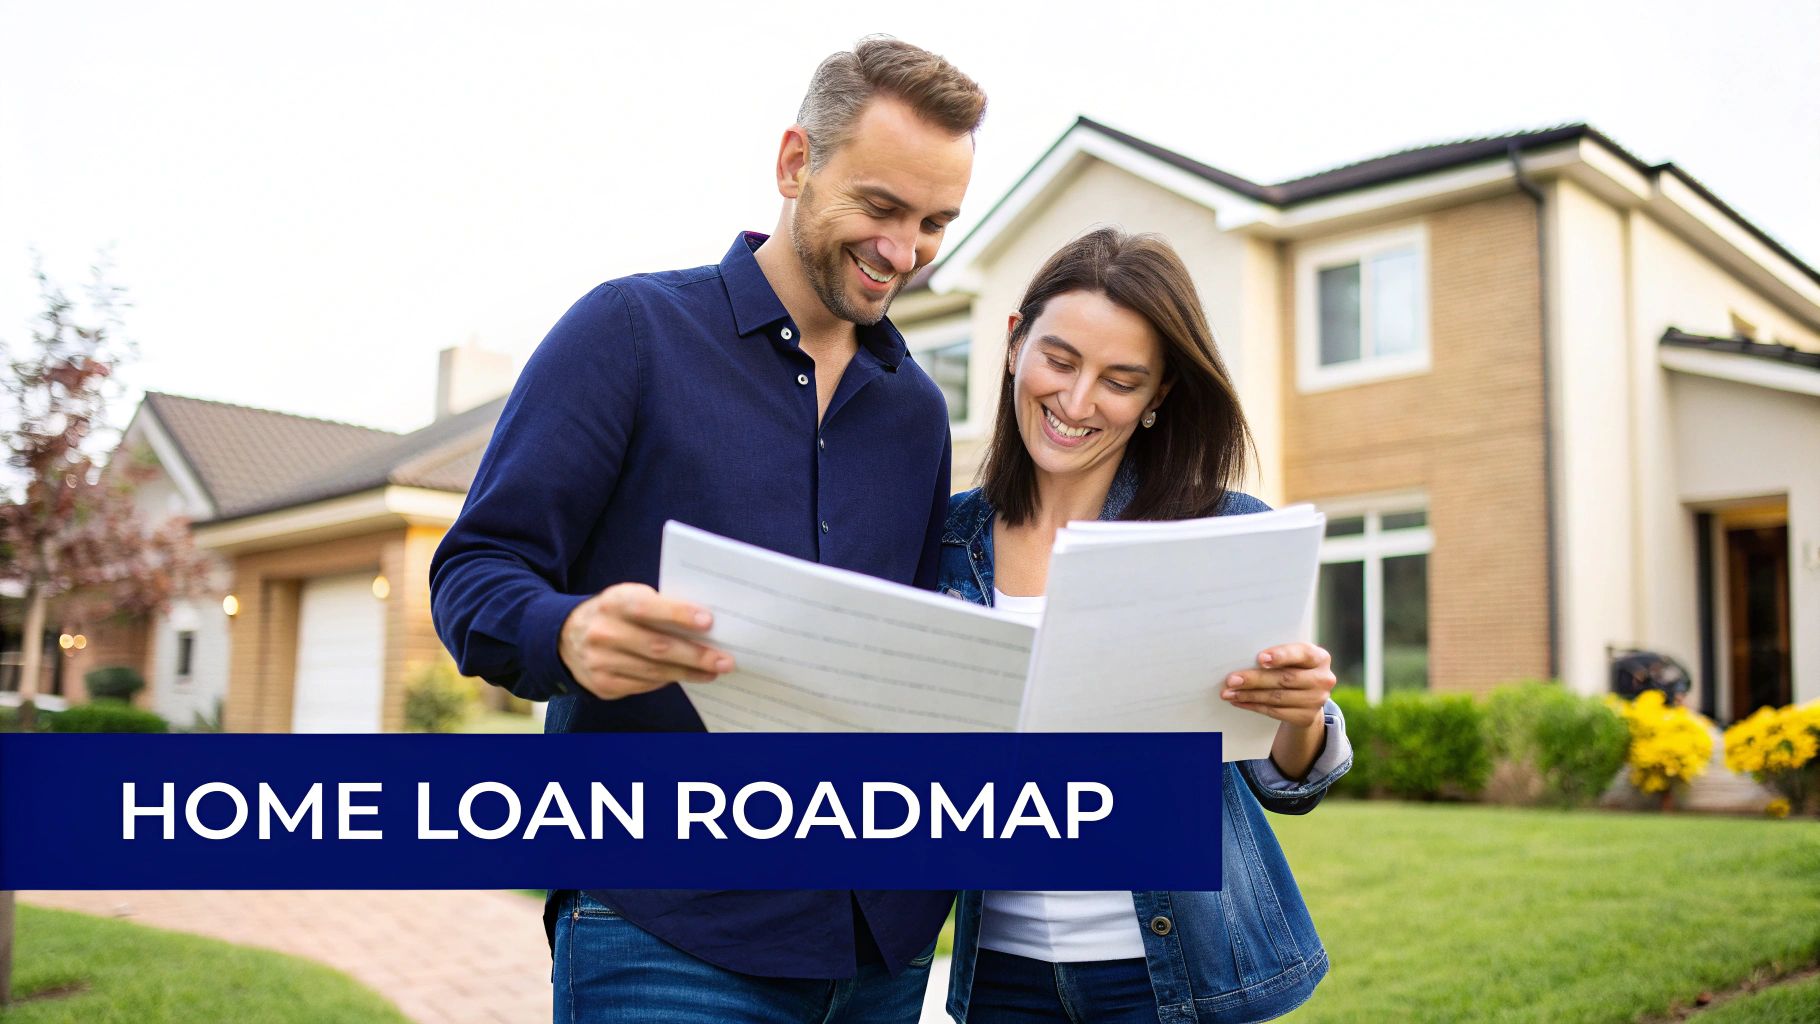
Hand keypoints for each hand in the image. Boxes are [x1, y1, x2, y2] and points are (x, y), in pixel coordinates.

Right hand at [559, 583, 734, 699]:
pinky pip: (643, 685)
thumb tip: (705, 625)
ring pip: (654, 672)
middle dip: (696, 655)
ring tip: (714, 670)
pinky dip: (667, 680)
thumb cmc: (613, 614)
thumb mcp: (628, 598)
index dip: (678, 614)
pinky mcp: (602, 685)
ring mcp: (600, 662)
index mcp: (613, 602)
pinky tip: (686, 676)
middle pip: (657, 648)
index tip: (708, 622)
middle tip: (725, 659)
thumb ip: (659, 607)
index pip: (647, 608)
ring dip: (688, 673)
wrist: (563, 638)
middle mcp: (603, 632)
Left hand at [1219, 642, 1335, 729]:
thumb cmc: (1293, 667)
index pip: (1301, 654)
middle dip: (1255, 679)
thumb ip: (1277, 655)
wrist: (1307, 695)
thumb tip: (1241, 656)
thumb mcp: (1292, 657)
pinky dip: (1254, 706)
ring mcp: (1317, 700)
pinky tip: (1239, 702)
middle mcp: (1323, 679)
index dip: (1281, 656)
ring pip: (1277, 697)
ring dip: (1249, 695)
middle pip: (1285, 678)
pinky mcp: (1306, 717)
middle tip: (1231, 680)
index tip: (1260, 658)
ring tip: (1229, 693)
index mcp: (1319, 657)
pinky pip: (1275, 712)